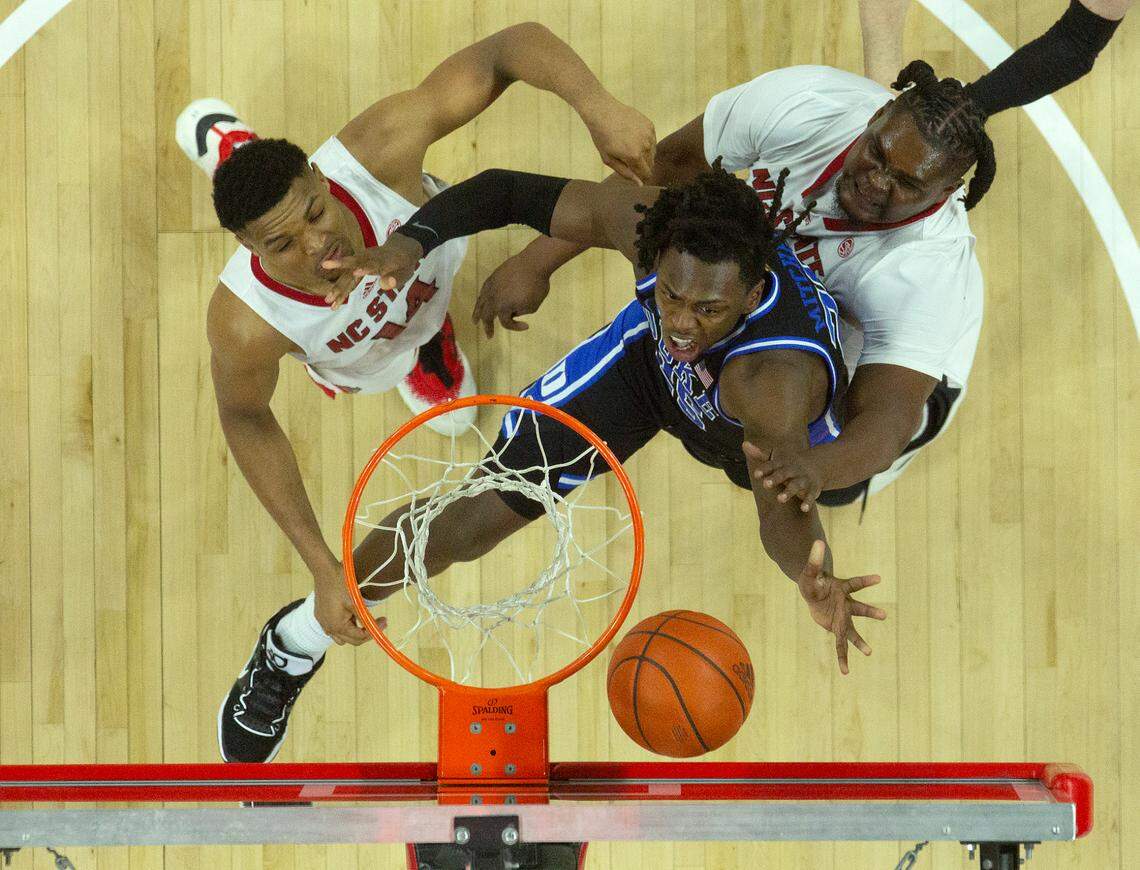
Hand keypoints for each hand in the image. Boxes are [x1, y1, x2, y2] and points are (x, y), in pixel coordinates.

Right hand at [313, 561, 380, 645]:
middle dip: (366, 633)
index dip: (374, 631)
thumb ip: (364, 618)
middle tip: (378, 622)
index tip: (384, 621)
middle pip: (351, 640)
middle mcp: (328, 628)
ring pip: (342, 636)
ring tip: (363, 617)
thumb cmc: (340, 584)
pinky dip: (344, 625)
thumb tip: (375, 628)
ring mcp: (323, 622)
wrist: (324, 571)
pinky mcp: (320, 616)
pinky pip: (334, 628)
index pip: (359, 638)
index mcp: (337, 626)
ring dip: (354, 631)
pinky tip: (350, 614)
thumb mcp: (355, 602)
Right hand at [321, 233, 425, 307]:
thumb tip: (384, 285)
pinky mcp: (357, 264)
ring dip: (338, 288)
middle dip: (343, 283)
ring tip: (328, 301)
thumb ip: (395, 279)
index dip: (365, 268)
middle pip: (352, 271)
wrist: (399, 247)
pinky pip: (347, 277)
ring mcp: (361, 260)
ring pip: (347, 275)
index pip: (373, 264)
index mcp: (383, 260)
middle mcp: (368, 258)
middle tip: (331, 296)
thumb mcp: (405, 272)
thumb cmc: (403, 264)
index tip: (356, 272)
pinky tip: (332, 299)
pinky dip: (341, 288)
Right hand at [472, 253, 551, 337]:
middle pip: (487, 315)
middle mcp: (494, 299)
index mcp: (504, 307)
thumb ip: (521, 311)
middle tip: (489, 335)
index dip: (516, 327)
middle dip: (487, 326)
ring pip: (481, 303)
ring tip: (475, 321)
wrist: (533, 263)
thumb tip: (512, 310)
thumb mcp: (533, 305)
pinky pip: (483, 291)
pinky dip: (481, 299)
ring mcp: (491, 287)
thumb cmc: (536, 285)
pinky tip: (482, 301)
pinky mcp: (492, 277)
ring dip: (477, 313)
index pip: (506, 323)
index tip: (527, 326)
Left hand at [578, 92, 655, 183]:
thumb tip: (640, 184)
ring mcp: (649, 134)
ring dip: (644, 154)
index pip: (646, 174)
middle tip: (628, 159)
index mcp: (634, 156)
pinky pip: (652, 140)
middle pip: (651, 164)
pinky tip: (633, 137)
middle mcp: (645, 145)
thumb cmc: (602, 136)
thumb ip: (625, 173)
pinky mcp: (650, 125)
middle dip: (642, 166)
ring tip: (629, 147)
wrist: (602, 111)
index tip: (635, 174)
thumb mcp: (609, 159)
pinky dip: (646, 142)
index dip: (641, 177)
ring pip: (653, 152)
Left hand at [743, 441, 823, 511]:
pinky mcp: (813, 489)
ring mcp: (803, 479)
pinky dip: (808, 502)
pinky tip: (804, 509)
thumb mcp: (776, 459)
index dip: (764, 470)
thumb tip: (744, 443)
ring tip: (779, 499)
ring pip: (795, 486)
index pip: (771, 465)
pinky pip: (810, 496)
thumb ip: (759, 455)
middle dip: (775, 479)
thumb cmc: (789, 464)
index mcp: (782, 463)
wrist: (819, 464)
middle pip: (783, 474)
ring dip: (788, 492)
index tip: (756, 474)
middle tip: (765, 485)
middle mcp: (792, 470)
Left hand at [795, 540, 885, 674]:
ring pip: (852, 631)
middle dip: (870, 612)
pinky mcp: (837, 628)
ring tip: (869, 652)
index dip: (866, 581)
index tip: (879, 578)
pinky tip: (845, 672)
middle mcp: (846, 605)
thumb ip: (814, 561)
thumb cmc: (813, 581)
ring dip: (860, 642)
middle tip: (884, 615)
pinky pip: (840, 645)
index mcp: (842, 589)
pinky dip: (842, 658)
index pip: (855, 583)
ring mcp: (843, 618)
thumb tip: (817, 542)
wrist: (814, 594)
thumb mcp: (809, 572)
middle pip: (859, 608)